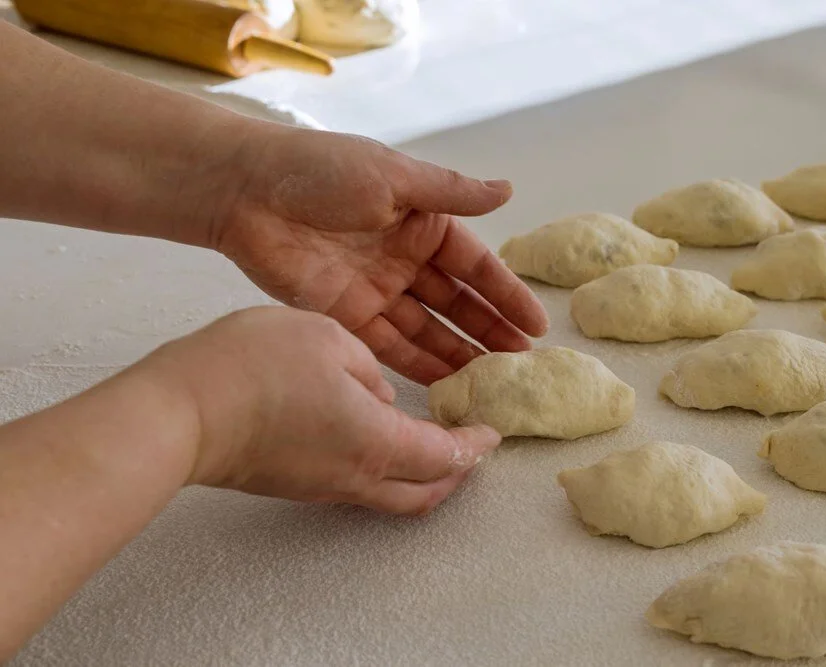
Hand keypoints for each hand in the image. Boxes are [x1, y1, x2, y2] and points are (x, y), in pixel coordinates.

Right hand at [149, 306, 500, 513]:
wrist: (181, 411)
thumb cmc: (254, 367)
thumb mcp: (328, 338)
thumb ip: (368, 367)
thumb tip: (377, 394)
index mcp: (379, 442)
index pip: (447, 455)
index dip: (475, 445)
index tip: (491, 432)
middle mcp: (357, 475)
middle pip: (425, 492)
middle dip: (457, 473)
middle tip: (471, 448)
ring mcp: (323, 485)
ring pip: (391, 493)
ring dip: (421, 473)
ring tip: (430, 441)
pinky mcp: (293, 482)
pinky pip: (356, 483)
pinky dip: (384, 467)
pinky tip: (374, 433)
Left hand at [211, 126, 548, 384]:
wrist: (245, 191)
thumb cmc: (322, 171)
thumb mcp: (394, 177)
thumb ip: (450, 194)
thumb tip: (508, 191)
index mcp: (422, 223)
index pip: (476, 266)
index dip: (506, 295)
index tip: (536, 327)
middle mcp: (405, 260)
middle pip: (456, 304)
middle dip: (488, 332)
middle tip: (519, 366)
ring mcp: (377, 290)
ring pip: (427, 330)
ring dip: (457, 354)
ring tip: (489, 384)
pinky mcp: (346, 315)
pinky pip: (389, 346)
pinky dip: (415, 365)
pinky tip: (444, 386)